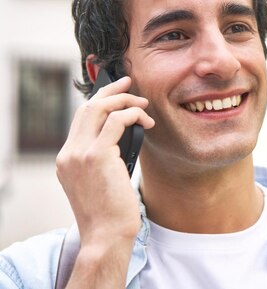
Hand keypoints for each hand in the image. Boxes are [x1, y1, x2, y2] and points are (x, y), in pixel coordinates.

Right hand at [56, 76, 154, 245]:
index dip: (99, 101)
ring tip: (144, 104)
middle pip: (87, 107)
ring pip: (100, 108)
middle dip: (110, 91)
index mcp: (66, 159)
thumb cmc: (111, 212)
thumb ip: (105, 157)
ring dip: (125, 101)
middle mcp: (68, 154)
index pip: (80, 119)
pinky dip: (133, 114)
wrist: (106, 235)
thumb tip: (126, 132)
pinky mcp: (97, 156)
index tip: (116, 92)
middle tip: (130, 83)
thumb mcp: (101, 180)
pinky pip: (117, 121)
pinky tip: (146, 120)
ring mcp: (79, 154)